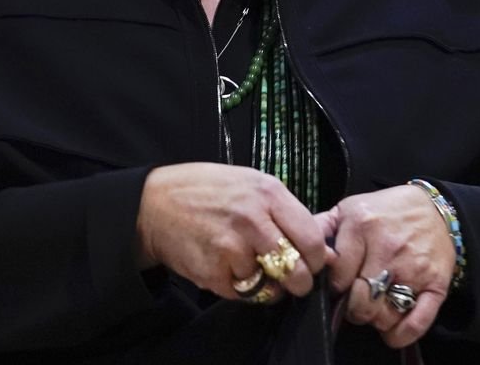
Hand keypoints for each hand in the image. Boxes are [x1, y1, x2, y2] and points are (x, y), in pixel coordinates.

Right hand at [136, 162, 327, 300]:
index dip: (317, 258)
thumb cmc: (205, 191)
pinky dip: (241, 288)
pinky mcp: (214, 272)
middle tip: (291, 278)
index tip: (312, 263)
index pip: (312, 239)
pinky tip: (228, 267)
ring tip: (249, 264)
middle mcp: (252, 219)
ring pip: (271, 285)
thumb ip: (289, 213)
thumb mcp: (251, 185)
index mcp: (267, 193)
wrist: (153, 204)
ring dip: (266, 283)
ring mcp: (232, 248)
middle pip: (297, 269)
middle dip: (299, 281)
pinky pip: (244, 294)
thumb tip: (326, 248)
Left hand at [315, 185, 456, 348]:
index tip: (338, 285)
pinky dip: (400, 334)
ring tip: (374, 306)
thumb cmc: (386, 211)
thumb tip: (296, 247)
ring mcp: (414, 267)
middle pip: (360, 300)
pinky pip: (416, 322)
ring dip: (374, 319)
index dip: (334, 286)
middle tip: (355, 300)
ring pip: (383, 314)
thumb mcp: (350, 209)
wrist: (434, 209)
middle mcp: (388, 247)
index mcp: (362, 225)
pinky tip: (391, 330)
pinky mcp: (436, 285)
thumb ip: (322, 227)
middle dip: (353, 308)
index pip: (337, 276)